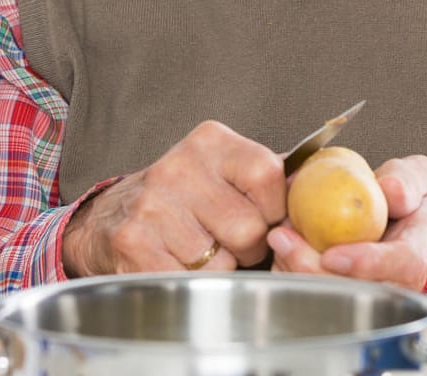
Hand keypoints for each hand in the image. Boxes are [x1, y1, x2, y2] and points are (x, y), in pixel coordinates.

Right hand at [62, 121, 285, 275]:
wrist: (111, 216)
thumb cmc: (183, 197)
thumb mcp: (224, 170)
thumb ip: (269, 178)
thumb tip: (316, 188)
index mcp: (210, 143)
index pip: (268, 175)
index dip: (276, 209)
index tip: (267, 217)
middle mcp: (178, 168)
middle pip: (248, 228)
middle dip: (248, 246)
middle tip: (230, 241)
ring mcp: (152, 205)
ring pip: (221, 262)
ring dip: (220, 268)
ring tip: (201, 251)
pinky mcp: (132, 243)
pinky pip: (190, 281)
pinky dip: (194, 284)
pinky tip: (180, 263)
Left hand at [268, 155, 426, 291]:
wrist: (417, 215)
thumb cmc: (416, 196)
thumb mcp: (418, 176)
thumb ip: (406, 180)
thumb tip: (391, 190)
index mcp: (424, 245)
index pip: (403, 264)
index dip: (368, 265)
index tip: (332, 256)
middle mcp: (404, 278)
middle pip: (362, 291)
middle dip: (315, 270)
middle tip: (282, 237)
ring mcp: (380, 290)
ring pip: (337, 298)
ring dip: (299, 271)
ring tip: (280, 237)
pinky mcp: (357, 292)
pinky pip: (323, 294)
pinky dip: (296, 272)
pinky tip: (284, 248)